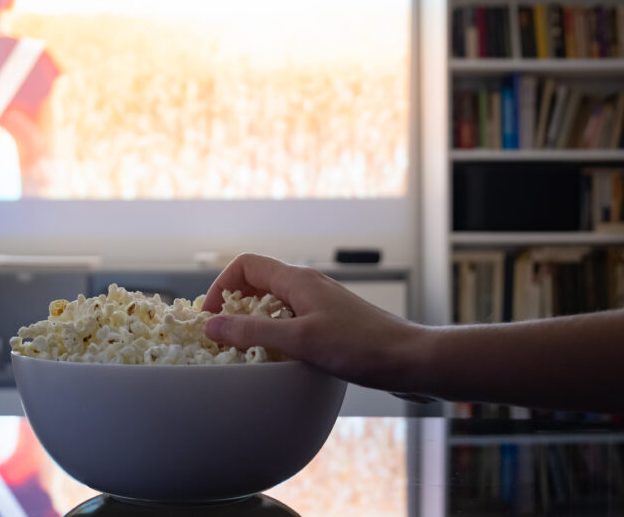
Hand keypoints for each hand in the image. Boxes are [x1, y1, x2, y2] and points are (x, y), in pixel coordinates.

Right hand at [203, 253, 426, 391]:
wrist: (412, 360)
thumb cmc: (362, 347)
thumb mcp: (300, 341)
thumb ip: (253, 332)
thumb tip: (211, 325)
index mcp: (297, 280)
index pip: (245, 265)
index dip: (220, 286)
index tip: (211, 317)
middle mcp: (307, 286)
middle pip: (256, 282)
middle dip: (233, 305)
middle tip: (223, 336)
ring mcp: (320, 304)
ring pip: (273, 303)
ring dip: (254, 322)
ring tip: (246, 350)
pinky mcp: (330, 323)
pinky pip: (291, 320)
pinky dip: (275, 334)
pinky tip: (278, 359)